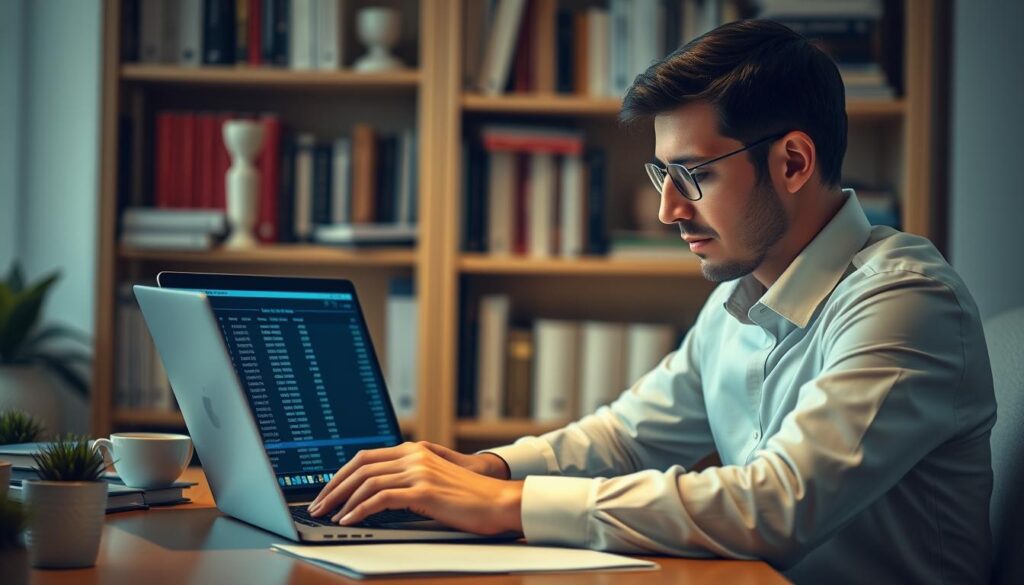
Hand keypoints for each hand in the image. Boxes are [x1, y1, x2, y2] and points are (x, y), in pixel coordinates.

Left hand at [306, 441, 521, 535]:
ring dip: (342, 501)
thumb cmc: (470, 498)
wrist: (500, 501)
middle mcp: (414, 456)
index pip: (364, 457)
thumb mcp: (434, 481)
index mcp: (414, 451)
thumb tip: (377, 494)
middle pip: (359, 467)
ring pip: (367, 482)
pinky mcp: (424, 491)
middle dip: (333, 488)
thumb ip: (409, 480)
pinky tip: (350, 520)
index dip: (340, 474)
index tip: (326, 491)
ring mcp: (419, 472)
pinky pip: (381, 499)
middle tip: (318, 506)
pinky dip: (360, 510)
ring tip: (329, 516)